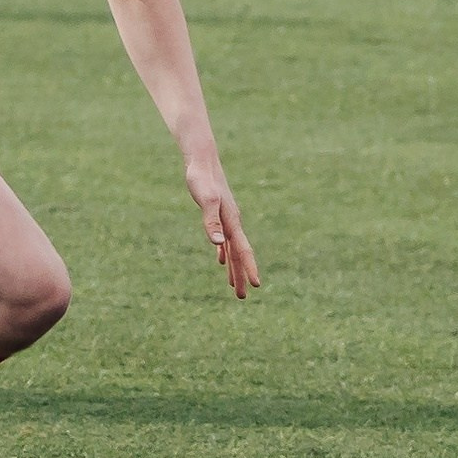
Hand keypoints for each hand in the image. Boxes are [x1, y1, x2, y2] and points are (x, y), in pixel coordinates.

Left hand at [185, 160, 261, 299]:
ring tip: (234, 287)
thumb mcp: (205, 200)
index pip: (243, 250)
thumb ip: (211, 222)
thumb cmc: (201, 179)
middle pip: (238, 254)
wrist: (202, 161)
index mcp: (231, 221)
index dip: (249, 268)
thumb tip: (219, 244)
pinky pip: (224, 240)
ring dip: (233, 268)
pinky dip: (224, 252)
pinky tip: (221, 260)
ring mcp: (226, 219)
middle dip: (241, 275)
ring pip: (232, 249)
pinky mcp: (218, 215)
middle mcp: (232, 222)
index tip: (255, 285)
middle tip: (242, 297)